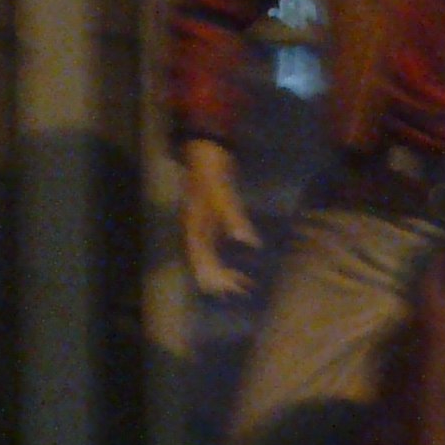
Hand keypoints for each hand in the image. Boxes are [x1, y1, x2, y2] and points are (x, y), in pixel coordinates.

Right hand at [180, 140, 261, 296]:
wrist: (208, 154)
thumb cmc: (212, 175)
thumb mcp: (223, 197)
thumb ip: (235, 219)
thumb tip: (249, 242)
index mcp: (195, 229)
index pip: (201, 260)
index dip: (212, 277)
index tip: (226, 290)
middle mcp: (197, 232)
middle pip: (206, 262)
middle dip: (221, 278)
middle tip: (241, 290)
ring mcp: (205, 228)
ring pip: (212, 257)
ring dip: (225, 270)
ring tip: (243, 283)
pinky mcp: (214, 222)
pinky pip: (219, 247)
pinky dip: (229, 257)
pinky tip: (242, 263)